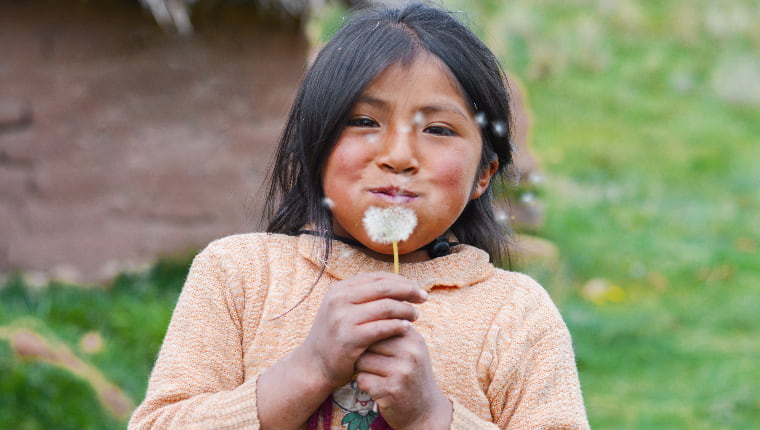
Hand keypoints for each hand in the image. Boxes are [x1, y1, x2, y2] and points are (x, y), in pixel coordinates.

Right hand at [298, 272, 427, 390]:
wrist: (315, 364)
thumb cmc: (336, 336)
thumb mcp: (344, 309)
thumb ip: (365, 296)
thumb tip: (400, 284)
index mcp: (340, 289)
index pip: (378, 277)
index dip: (401, 281)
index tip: (417, 288)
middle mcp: (339, 300)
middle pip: (384, 288)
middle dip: (408, 291)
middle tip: (423, 298)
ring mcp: (343, 319)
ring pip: (385, 307)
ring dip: (405, 310)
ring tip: (415, 316)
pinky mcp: (349, 338)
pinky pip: (382, 328)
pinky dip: (398, 326)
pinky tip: (406, 328)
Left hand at [354, 328, 452, 429]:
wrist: (425, 410)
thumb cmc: (411, 374)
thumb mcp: (410, 347)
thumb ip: (393, 329)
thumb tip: (366, 309)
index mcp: (413, 337)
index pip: (378, 323)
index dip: (368, 334)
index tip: (371, 344)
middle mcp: (409, 352)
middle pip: (367, 340)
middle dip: (364, 352)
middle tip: (374, 363)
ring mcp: (401, 371)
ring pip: (362, 360)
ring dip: (363, 369)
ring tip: (377, 375)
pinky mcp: (390, 390)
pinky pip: (362, 379)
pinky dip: (364, 384)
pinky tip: (377, 387)